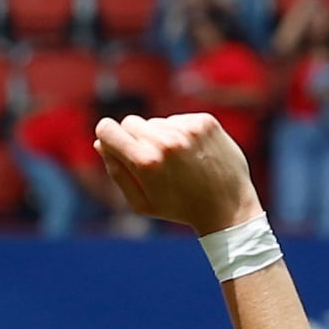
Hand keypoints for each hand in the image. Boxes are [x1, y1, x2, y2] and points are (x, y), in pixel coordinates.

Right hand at [87, 110, 259, 236]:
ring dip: (160, 136)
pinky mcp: (205, 122)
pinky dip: (181, 133)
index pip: (108, 129)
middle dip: (134, 137)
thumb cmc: (180, 208)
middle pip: (131, 122)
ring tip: (176, 161)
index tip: (110, 139)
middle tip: (149, 159)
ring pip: (156, 122)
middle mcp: (166, 141)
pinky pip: (178, 119)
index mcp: (145, 162)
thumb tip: (100, 143)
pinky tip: (192, 153)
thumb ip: (117, 172)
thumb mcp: (141, 202)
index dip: (106, 134)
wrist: (227, 206)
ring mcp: (187, 129)